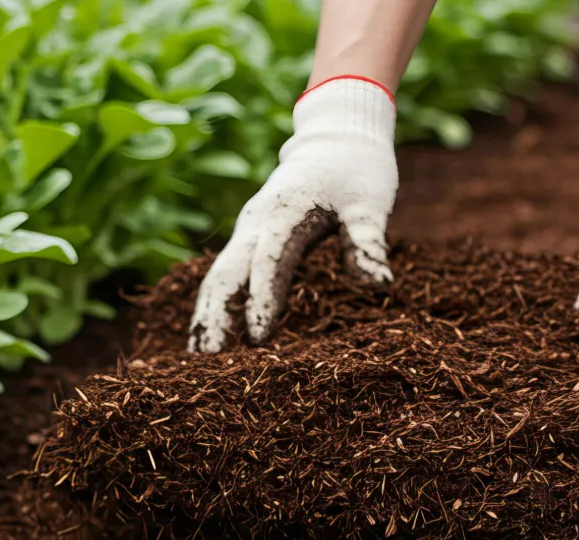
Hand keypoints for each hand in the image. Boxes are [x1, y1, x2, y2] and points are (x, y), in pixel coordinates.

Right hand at [189, 76, 397, 352]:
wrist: (336, 138)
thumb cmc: (358, 171)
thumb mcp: (371, 203)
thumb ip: (368, 242)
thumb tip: (380, 284)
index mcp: (285, 213)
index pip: (268, 263)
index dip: (261, 300)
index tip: (257, 338)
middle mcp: (256, 223)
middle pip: (225, 274)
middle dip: (215, 317)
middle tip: (208, 362)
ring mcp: (247, 230)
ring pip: (217, 277)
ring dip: (206, 315)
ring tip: (198, 359)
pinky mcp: (249, 238)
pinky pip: (224, 275)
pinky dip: (214, 305)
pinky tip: (208, 337)